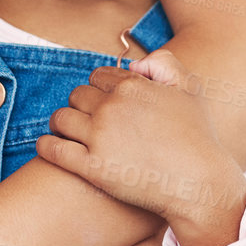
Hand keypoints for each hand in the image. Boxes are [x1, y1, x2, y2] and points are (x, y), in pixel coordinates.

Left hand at [38, 48, 245, 245]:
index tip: (104, 101)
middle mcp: (112, 108)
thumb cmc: (197, 136)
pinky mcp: (92, 168)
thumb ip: (164, 63)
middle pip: (77, 95)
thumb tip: (134, 63)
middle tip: (89, 119)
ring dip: (62, 122)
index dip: (100, 88)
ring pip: (61, 118)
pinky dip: (46, 144)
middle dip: (82, 105)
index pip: (98, 76)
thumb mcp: (190, 87)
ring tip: (68, 131)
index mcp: (132, 86)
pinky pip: (54, 149)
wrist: (199, 183)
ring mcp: (100, 137)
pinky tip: (48, 144)